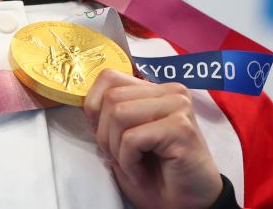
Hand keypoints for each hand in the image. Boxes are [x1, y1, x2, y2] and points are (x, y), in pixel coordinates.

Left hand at [83, 69, 222, 208]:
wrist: (187, 205)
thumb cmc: (157, 174)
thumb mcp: (123, 138)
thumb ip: (109, 113)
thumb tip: (86, 102)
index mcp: (155, 90)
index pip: (108, 77)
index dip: (94, 108)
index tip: (104, 136)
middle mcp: (170, 92)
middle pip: (111, 98)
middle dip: (104, 135)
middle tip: (118, 158)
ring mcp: (178, 106)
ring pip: (119, 114)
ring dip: (116, 149)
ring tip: (132, 165)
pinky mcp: (181, 127)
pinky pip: (132, 138)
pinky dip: (128, 162)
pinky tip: (142, 172)